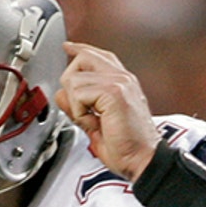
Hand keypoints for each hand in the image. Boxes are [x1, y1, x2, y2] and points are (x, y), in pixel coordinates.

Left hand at [56, 42, 159, 179]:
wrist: (143, 160)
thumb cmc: (128, 148)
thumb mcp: (96, 124)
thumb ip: (79, 106)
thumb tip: (62, 94)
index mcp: (122, 82)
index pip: (97, 55)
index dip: (80, 50)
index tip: (68, 47)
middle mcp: (122, 78)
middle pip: (81, 59)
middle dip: (71, 85)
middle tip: (82, 110)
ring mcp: (119, 82)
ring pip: (74, 79)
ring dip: (76, 105)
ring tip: (93, 121)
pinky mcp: (114, 92)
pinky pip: (78, 94)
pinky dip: (80, 113)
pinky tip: (95, 123)